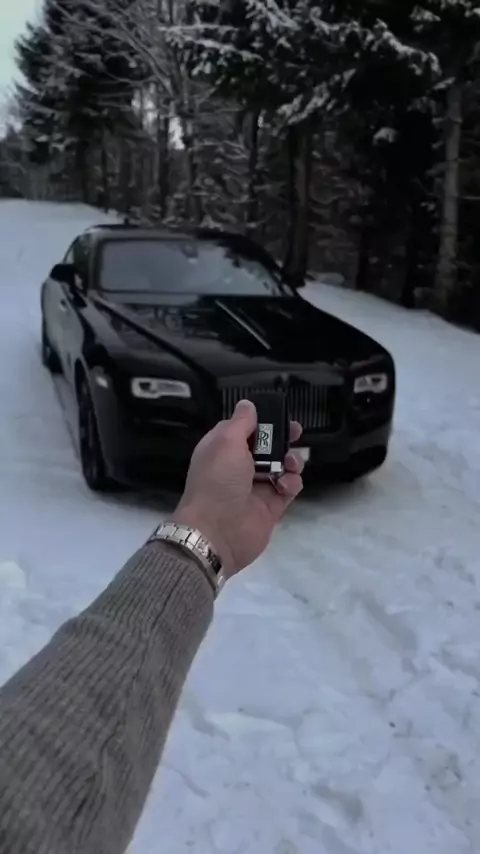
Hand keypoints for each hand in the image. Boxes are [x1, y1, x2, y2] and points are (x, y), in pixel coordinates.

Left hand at [173, 400, 303, 577]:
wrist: (217, 532)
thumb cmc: (218, 481)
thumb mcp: (226, 442)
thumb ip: (241, 422)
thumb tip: (247, 404)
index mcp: (222, 449)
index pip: (244, 428)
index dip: (261, 420)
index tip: (278, 415)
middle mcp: (238, 466)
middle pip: (267, 446)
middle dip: (282, 438)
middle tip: (295, 432)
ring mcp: (256, 487)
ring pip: (282, 466)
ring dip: (291, 460)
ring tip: (291, 464)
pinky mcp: (271, 506)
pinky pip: (288, 488)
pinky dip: (292, 483)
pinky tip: (286, 485)